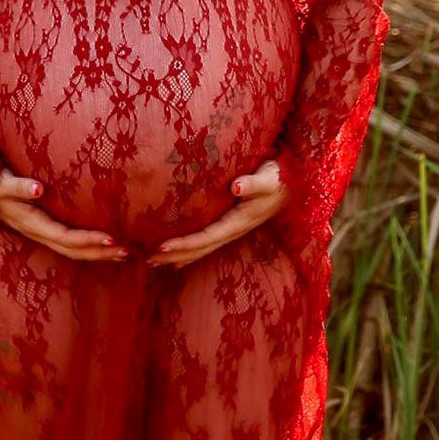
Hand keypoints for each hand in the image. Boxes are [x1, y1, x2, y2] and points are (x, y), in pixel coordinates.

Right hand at [0, 168, 127, 261]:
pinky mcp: (41, 226)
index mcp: (31, 223)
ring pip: (70, 248)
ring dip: (95, 252)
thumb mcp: (1, 182)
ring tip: (122, 252)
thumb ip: (17, 186)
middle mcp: (36, 231)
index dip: (88, 241)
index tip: (113, 239)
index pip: (65, 238)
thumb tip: (37, 189)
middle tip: (128, 251)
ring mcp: (38, 231)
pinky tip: (102, 242)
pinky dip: (86, 243)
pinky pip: (66, 240)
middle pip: (71, 250)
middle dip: (99, 253)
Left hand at [147, 159, 287, 268]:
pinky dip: (190, 251)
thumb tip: (236, 187)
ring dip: (178, 256)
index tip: (161, 247)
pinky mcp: (230, 223)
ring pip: (202, 248)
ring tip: (152, 262)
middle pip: (200, 248)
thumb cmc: (279, 177)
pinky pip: (207, 242)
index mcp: (239, 221)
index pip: (207, 237)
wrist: (292, 181)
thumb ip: (254, 183)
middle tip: (146, 260)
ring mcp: (232, 229)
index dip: (184, 244)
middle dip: (174, 255)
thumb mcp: (269, 178)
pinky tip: (176, 259)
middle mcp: (233, 230)